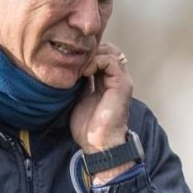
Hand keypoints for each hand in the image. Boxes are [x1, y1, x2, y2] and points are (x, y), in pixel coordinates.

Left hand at [70, 43, 133, 182]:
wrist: (99, 143)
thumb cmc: (89, 126)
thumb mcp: (81, 97)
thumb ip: (81, 82)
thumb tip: (71, 69)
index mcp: (109, 81)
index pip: (101, 55)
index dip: (87, 54)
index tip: (70, 61)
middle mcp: (117, 78)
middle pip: (107, 49)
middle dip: (89, 51)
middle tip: (73, 60)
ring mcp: (121, 80)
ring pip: (110, 51)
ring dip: (91, 55)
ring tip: (79, 67)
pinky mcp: (122, 84)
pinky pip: (110, 61)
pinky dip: (95, 61)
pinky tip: (84, 72)